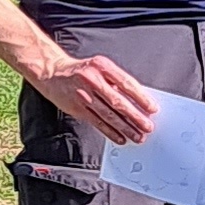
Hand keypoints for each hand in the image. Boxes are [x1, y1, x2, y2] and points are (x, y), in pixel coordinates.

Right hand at [28, 47, 162, 142]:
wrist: (53, 73)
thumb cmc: (81, 70)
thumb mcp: (100, 67)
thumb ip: (116, 81)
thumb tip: (137, 100)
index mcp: (102, 67)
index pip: (126, 84)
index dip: (141, 98)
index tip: (151, 108)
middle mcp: (92, 80)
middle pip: (118, 102)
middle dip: (135, 116)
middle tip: (147, 126)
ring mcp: (84, 95)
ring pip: (108, 115)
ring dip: (125, 128)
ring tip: (137, 135)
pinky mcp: (77, 108)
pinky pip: (97, 122)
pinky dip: (110, 132)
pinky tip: (120, 138)